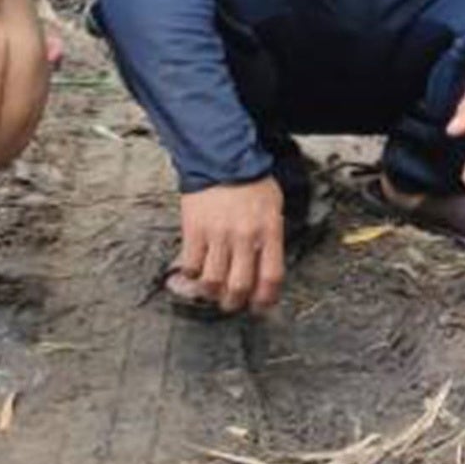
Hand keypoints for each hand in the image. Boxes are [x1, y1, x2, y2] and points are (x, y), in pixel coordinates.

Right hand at [176, 177, 291, 315]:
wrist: (222, 157)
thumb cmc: (251, 181)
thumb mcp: (273, 206)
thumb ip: (271, 236)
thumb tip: (266, 268)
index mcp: (269, 230)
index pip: (271, 276)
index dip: (266, 299)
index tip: (260, 306)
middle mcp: (245, 236)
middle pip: (240, 286)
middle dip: (235, 302)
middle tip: (231, 303)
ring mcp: (218, 234)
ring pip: (213, 281)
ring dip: (212, 293)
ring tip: (212, 292)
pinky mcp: (194, 230)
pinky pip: (191, 265)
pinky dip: (192, 275)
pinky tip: (196, 271)